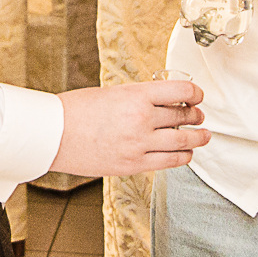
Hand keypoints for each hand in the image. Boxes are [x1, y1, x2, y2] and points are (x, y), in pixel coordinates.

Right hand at [51, 80, 208, 175]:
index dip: (196, 93)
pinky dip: (184, 157)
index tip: (197, 96)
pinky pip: (170, 161)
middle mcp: (141, 119)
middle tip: (199, 115)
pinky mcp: (134, 165)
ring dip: (198, 138)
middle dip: (196, 116)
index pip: (181, 91)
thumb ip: (140, 98)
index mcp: (136, 95)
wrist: (53, 134)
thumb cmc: (76, 110)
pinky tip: (186, 153)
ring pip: (183, 141)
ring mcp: (139, 145)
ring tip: (204, 135)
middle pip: (184, 117)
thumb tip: (165, 104)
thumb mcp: (113, 93)